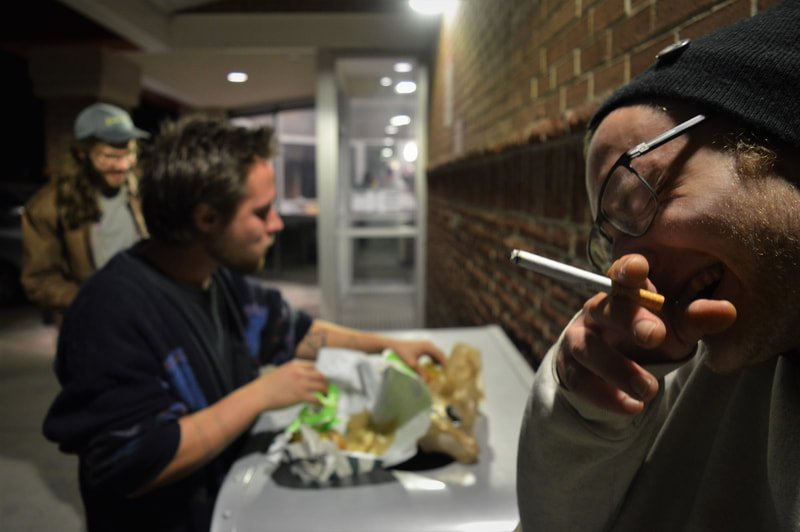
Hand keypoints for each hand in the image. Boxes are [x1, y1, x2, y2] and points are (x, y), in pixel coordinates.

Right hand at [256, 359, 327, 410]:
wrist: (258, 395)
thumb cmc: (266, 385)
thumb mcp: (281, 372)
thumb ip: (292, 372)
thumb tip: (302, 378)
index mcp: (294, 365)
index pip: (314, 365)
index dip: (320, 372)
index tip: (322, 378)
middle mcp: (300, 372)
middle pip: (320, 374)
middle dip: (326, 381)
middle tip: (327, 387)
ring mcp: (301, 383)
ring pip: (321, 385)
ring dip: (326, 391)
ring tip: (326, 396)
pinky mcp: (300, 396)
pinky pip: (316, 398)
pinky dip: (321, 402)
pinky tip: (322, 405)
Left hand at [390, 339, 446, 373]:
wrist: (392, 345)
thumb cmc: (401, 353)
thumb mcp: (411, 364)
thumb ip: (420, 372)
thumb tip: (427, 381)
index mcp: (427, 347)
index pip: (440, 355)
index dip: (444, 364)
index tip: (446, 373)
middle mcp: (428, 344)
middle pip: (439, 353)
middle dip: (442, 363)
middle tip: (444, 373)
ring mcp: (424, 344)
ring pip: (435, 353)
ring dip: (437, 361)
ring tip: (438, 370)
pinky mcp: (421, 345)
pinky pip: (430, 352)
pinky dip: (432, 359)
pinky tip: (430, 365)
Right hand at [556, 254, 736, 415]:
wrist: (614, 371)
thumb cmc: (650, 338)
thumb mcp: (677, 329)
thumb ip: (697, 320)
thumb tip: (728, 311)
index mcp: (624, 293)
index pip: (623, 274)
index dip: (628, 269)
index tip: (639, 267)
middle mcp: (597, 311)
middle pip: (605, 309)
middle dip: (629, 321)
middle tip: (656, 336)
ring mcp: (579, 339)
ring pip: (588, 348)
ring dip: (618, 369)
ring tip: (650, 390)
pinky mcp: (570, 369)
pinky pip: (580, 380)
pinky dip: (605, 395)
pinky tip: (632, 406)